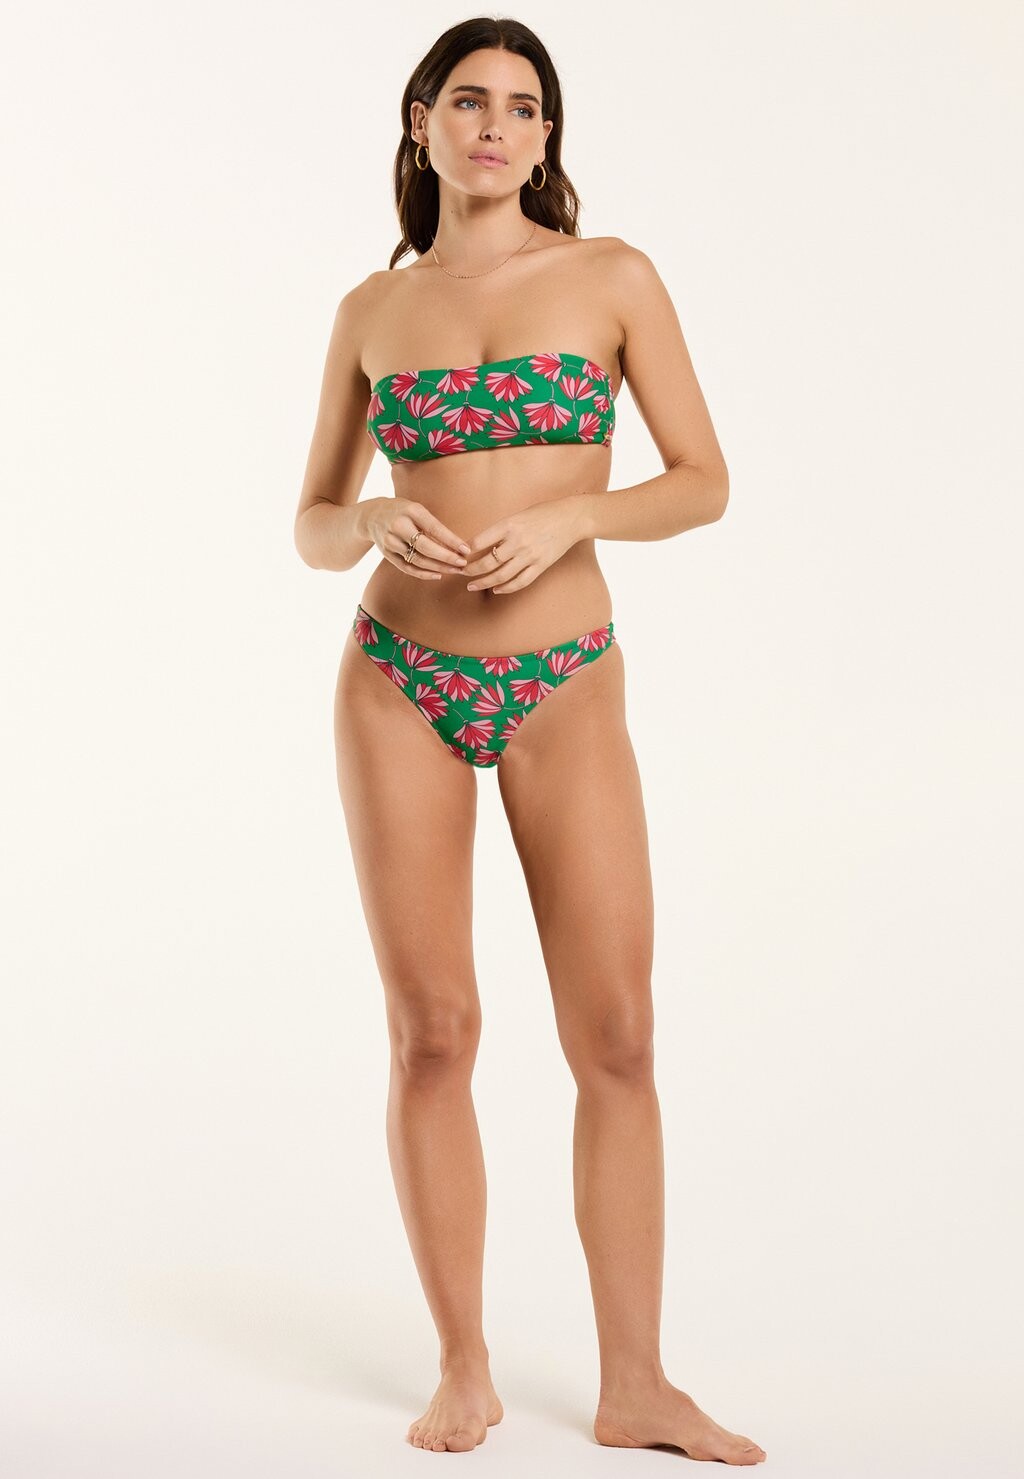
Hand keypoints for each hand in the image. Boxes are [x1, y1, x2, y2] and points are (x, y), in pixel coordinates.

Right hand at [363, 498, 470, 580]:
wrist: (371, 516)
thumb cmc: (403, 512)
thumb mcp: (417, 510)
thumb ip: (433, 525)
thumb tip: (457, 545)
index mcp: (411, 511)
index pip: (434, 528)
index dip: (451, 541)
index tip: (466, 550)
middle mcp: (398, 526)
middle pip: (425, 547)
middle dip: (446, 557)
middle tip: (463, 564)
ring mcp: (391, 541)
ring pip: (418, 560)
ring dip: (439, 567)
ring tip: (455, 570)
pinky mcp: (387, 554)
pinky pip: (407, 568)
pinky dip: (424, 574)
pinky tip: (438, 575)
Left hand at [462, 497, 586, 594]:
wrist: (571, 518)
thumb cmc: (543, 513)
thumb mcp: (518, 515)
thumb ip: (501, 530)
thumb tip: (480, 545)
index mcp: (509, 525)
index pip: (479, 541)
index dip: (466, 551)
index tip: (458, 556)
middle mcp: (517, 541)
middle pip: (487, 562)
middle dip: (470, 570)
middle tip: (460, 574)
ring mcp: (529, 556)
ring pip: (500, 575)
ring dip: (483, 583)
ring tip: (472, 586)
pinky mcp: (540, 566)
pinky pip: (519, 582)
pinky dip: (505, 588)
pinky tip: (496, 589)